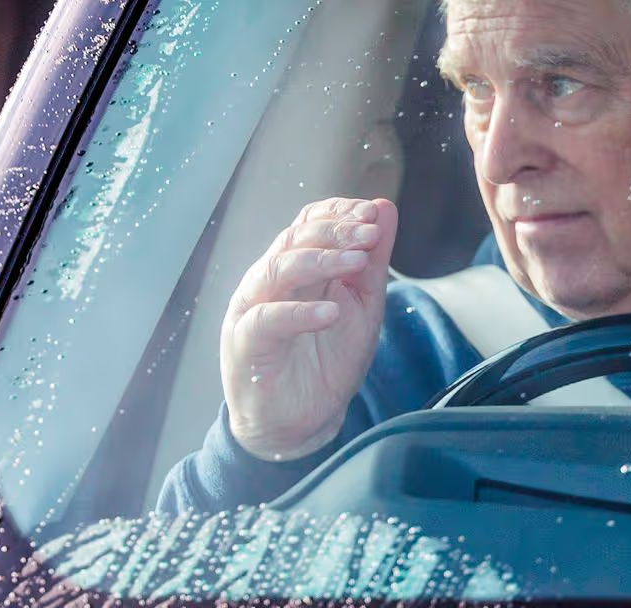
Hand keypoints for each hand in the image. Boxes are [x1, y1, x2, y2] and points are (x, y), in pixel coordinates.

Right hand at [221, 198, 397, 460]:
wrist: (303, 422)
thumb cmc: (328, 359)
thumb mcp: (363, 305)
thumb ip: (372, 260)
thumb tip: (385, 207)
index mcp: (296, 267)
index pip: (309, 223)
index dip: (338, 213)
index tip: (373, 213)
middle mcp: (269, 280)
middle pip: (294, 239)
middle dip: (336, 232)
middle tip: (371, 234)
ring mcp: (252, 309)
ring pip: (277, 269)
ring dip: (321, 261)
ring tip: (358, 262)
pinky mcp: (245, 344)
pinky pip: (266, 319)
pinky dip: (299, 312)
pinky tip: (331, 312)